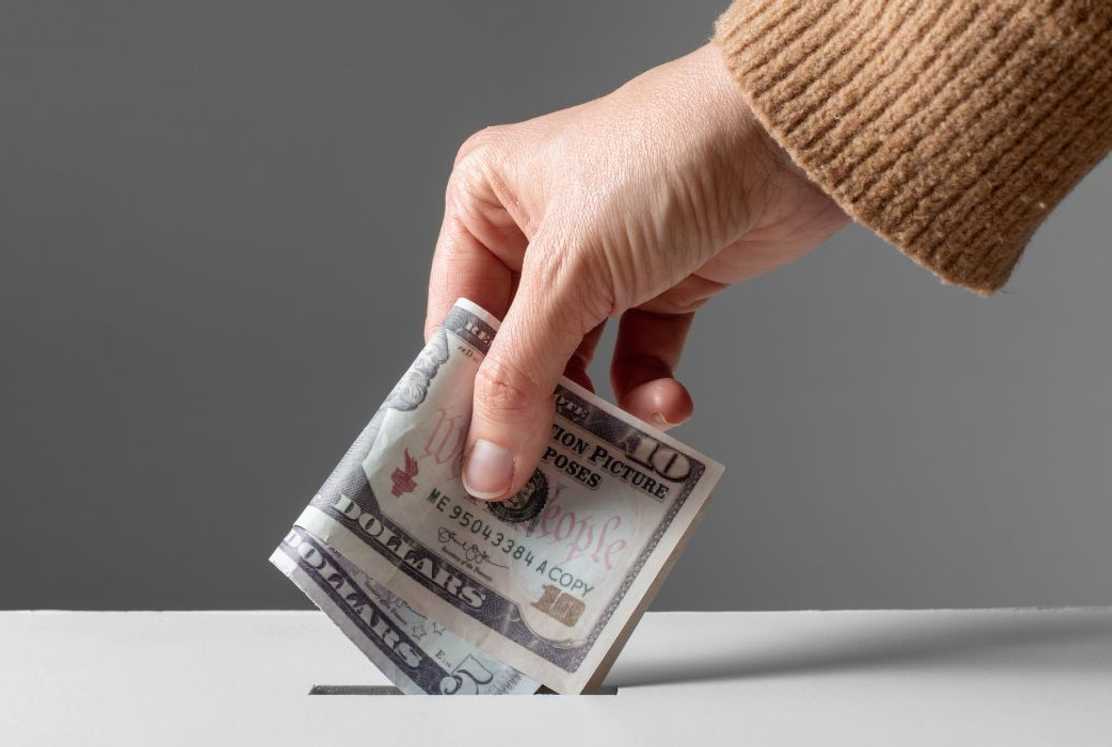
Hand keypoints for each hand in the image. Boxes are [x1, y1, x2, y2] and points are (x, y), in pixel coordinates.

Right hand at [425, 43, 847, 500]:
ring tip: (601, 458)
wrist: (788, 138)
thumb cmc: (662, 163)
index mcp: (487, 202)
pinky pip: (637, 355)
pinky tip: (667, 404)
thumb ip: (521, 378)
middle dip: (531, 413)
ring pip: (578, 361)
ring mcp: (601, 262)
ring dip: (596, 409)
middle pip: (515, 349)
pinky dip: (649, 387)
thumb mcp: (570, 274)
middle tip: (530, 485)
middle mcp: (535, 231)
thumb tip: (486, 469)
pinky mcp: (660, 284)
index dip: (457, 396)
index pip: (456, 319)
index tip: (460, 470)